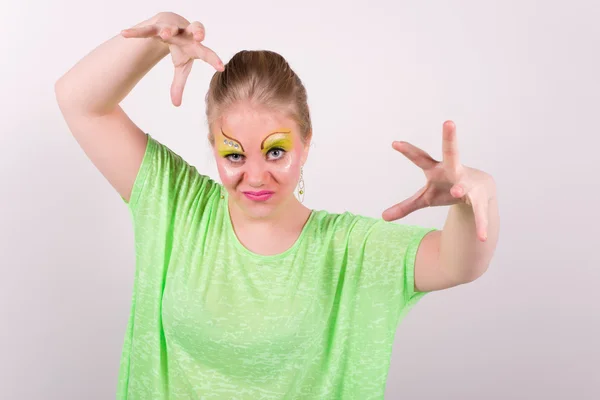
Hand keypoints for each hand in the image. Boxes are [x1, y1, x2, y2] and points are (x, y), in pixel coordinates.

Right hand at [121, 12, 223, 106]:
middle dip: (198, 31)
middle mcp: (186, 34)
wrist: (170, 25)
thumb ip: (179, 84)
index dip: (214, 59)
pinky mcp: (156, 25)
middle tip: (200, 37)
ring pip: (171, 27)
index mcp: (195, 45)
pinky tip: (124, 34)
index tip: (221, 67)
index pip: (207, 52)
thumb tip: (176, 105)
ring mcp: (172, 28)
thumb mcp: (181, 67)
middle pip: (196, 28)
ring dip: (168, 30)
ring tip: (164, 34)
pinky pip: (146, 29)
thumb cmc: (181, 48)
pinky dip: (136, 32)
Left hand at [382, 121, 495, 241]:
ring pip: (464, 184)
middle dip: (450, 138)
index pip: (420, 158)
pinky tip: (482, 237)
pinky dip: (480, 224)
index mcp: (436, 169)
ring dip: (460, 188)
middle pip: (451, 153)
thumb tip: (382, 217)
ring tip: (457, 193)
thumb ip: (405, 206)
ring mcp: (467, 183)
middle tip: (449, 121)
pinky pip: (478, 212)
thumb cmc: (447, 188)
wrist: (480, 190)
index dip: (408, 151)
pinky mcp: (478, 199)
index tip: (394, 143)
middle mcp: (453, 170)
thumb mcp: (425, 198)